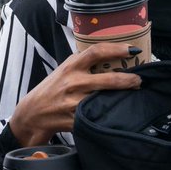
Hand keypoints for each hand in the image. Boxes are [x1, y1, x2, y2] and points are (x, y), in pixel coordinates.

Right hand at [9, 43, 142, 145]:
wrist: (31, 114)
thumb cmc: (51, 89)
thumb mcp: (63, 70)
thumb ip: (82, 63)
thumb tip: (110, 54)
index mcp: (71, 67)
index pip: (96, 52)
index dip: (116, 49)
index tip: (132, 49)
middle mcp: (73, 83)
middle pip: (108, 79)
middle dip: (129, 80)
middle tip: (139, 80)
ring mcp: (74, 103)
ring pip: (106, 99)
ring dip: (122, 98)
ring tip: (133, 95)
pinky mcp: (75, 120)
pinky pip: (97, 116)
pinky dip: (109, 113)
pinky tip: (118, 112)